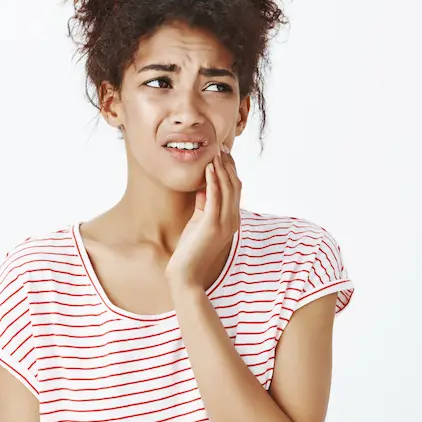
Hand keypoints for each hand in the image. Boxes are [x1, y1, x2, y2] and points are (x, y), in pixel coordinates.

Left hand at [165, 145, 241, 289]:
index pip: (236, 189)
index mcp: (231, 219)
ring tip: (216, 151)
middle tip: (221, 146)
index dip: (231, 170)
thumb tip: (203, 186)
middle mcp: (232, 220)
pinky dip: (214, 180)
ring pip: (228, 188)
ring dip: (222, 168)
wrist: (186, 275)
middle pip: (235, 185)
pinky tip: (209, 167)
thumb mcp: (198, 222)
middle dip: (229, 164)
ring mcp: (225, 223)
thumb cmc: (190, 250)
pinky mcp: (212, 226)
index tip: (224, 153)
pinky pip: (216, 197)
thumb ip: (204, 205)